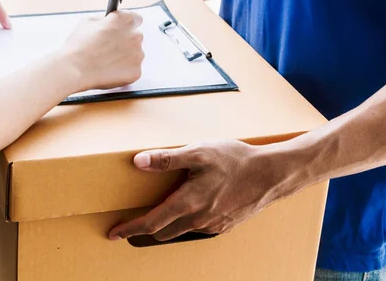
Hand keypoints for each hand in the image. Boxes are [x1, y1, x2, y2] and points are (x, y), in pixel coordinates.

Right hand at [62, 11, 144, 90]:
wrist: (74, 69)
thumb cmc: (78, 46)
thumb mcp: (88, 22)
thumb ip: (104, 20)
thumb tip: (108, 22)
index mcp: (125, 20)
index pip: (135, 19)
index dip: (126, 25)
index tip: (120, 30)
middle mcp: (136, 36)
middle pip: (135, 38)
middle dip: (125, 42)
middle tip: (109, 49)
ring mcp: (138, 55)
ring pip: (135, 55)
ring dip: (124, 57)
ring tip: (106, 62)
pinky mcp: (136, 72)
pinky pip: (132, 70)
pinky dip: (123, 72)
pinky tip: (109, 71)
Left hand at [108, 140, 287, 240]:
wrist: (271, 174)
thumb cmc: (235, 160)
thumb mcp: (199, 152)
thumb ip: (167, 158)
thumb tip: (139, 162)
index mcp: (188, 202)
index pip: (151, 223)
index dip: (130, 228)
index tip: (114, 233)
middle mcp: (199, 219)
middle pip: (163, 232)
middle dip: (144, 230)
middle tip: (130, 225)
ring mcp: (213, 225)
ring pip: (180, 231)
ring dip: (165, 226)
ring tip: (158, 214)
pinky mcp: (224, 225)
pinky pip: (198, 229)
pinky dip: (185, 223)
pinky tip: (188, 209)